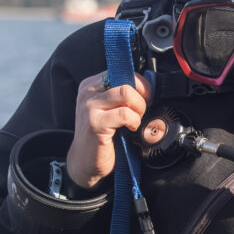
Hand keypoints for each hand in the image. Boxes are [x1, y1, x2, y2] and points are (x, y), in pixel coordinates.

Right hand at [66, 71, 151, 189]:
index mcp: (91, 85)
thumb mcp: (109, 109)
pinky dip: (134, 121)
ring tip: (135, 120)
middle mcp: (87, 93)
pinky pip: (124, 114)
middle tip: (141, 112)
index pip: (121, 71)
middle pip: (126, 82)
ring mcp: (89, 107)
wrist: (85, 162)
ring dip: (138, 108)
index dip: (140, 84)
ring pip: (126, 93)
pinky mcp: (94, 124)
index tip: (146, 98)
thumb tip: (149, 85)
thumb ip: (121, 95)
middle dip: (141, 98)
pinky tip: (130, 129)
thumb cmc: (102, 136)